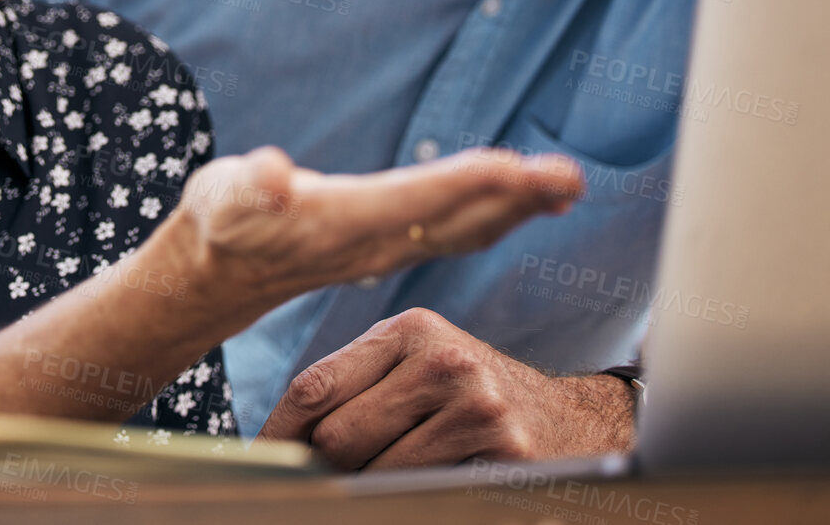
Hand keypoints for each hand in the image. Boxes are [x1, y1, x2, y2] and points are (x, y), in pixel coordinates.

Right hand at [168, 146, 582, 328]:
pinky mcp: (392, 245)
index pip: (413, 204)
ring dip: (518, 206)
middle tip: (569, 177)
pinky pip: (457, 229)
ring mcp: (388, 250)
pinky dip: (498, 212)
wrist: (221, 275)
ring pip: (465, 227)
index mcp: (338, 226)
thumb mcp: (221, 197)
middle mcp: (374, 244)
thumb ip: (249, 187)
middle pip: (456, 221)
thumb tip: (274, 176)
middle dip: (514, 198)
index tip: (514, 169)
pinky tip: (529, 198)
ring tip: (565, 184)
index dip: (464, 186)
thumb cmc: (221, 222)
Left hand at [258, 308, 634, 468]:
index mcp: (410, 329)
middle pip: (338, 436)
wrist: (574, 424)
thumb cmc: (473, 396)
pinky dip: (409, 499)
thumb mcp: (418, 366)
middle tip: (329, 480)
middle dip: (327, 469)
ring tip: (391, 479)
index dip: (278, 432)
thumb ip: (356, 387)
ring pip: (376, 472)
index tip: (256, 461)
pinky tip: (427, 490)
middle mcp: (443, 359)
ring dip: (371, 488)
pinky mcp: (503, 455)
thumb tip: (278, 438)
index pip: (317, 385)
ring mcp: (476, 406)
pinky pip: (422, 494)